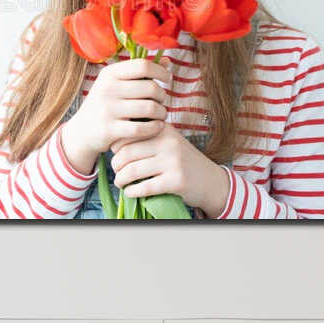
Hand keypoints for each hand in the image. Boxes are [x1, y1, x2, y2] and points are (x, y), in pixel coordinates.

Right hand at [59, 54, 169, 172]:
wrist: (82, 132)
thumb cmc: (106, 104)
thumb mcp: (115, 84)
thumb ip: (139, 72)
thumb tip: (167, 61)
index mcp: (110, 74)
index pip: (143, 66)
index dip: (161, 71)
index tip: (167, 79)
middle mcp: (107, 89)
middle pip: (150, 87)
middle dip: (162, 95)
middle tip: (162, 101)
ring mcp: (107, 109)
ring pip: (150, 108)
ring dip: (162, 112)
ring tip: (161, 114)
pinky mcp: (110, 130)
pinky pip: (142, 128)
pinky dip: (155, 127)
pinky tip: (157, 126)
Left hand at [110, 126, 229, 216]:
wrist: (210, 181)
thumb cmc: (182, 162)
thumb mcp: (168, 142)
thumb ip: (147, 138)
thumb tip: (113, 143)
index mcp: (163, 129)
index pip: (129, 134)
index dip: (116, 147)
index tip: (116, 156)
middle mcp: (168, 142)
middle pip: (127, 153)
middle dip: (116, 165)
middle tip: (116, 172)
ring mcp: (173, 162)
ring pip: (132, 171)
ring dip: (121, 180)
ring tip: (120, 183)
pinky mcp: (176, 181)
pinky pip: (144, 187)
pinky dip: (132, 192)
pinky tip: (130, 192)